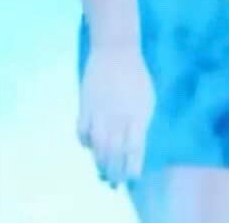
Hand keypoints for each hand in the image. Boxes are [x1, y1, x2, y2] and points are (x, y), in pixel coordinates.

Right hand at [77, 44, 155, 188]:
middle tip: (113, 180)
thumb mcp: (147, 99)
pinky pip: (82, 133)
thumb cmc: (136, 75)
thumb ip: (141, 123)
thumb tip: (134, 149)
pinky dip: (85, 143)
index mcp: (139, 113)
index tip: (132, 176)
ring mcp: (100, 111)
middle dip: (113, 171)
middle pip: (114, 153)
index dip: (131, 168)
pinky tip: (90, 145)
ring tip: (102, 169)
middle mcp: (119, 115)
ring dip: (98, 162)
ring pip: (96, 147)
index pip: (134, 150)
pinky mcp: (85, 105)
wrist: (116, 49)